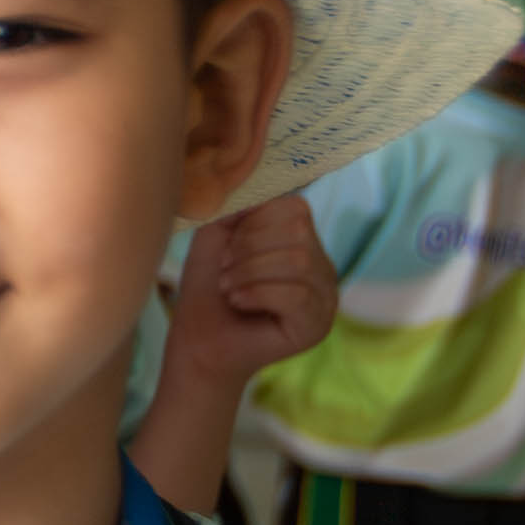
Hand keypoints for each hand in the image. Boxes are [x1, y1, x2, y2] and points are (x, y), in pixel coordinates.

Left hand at [177, 193, 335, 380]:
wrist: (199, 342)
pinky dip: (259, 294)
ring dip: (249, 273)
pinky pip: (298, 293)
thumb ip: (241, 205)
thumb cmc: (209, 290)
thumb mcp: (218, 235)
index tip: (229, 249)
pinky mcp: (318, 325)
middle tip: (227, 273)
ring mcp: (325, 297)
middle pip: (297, 232)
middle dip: (250, 249)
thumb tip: (263, 182)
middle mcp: (322, 267)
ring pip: (298, 260)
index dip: (255, 224)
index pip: (296, 208)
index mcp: (303, 242)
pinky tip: (239, 303)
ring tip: (230, 289)